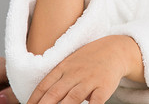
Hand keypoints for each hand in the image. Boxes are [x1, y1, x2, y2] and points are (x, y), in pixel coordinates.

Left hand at [27, 36, 142, 103]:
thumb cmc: (88, 60)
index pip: (44, 86)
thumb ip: (56, 78)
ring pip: (73, 98)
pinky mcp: (104, 86)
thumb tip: (39, 98)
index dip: (34, 100)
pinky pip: (96, 100)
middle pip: (55, 93)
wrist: (114, 50)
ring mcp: (89, 80)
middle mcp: (74, 73)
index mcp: (63, 67)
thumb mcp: (69, 63)